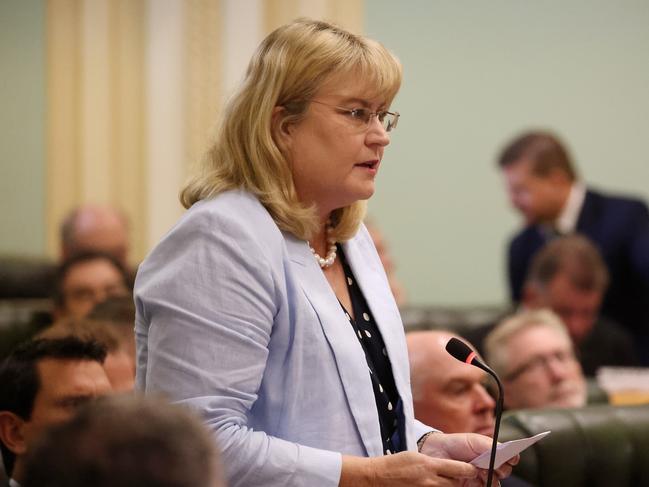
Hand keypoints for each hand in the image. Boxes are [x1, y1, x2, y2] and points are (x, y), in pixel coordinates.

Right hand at [340, 452, 477, 486]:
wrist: (379, 477)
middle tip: (461, 476)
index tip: (473, 469)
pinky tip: (435, 486)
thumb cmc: (396, 464)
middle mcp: (430, 480)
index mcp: (430, 465)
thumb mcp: (417, 457)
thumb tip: (451, 467)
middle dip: (460, 479)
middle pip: (457, 482)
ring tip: (443, 481)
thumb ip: (435, 463)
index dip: (469, 469)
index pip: (460, 469)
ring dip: (450, 486)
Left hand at [419, 432, 518, 485]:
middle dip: (501, 467)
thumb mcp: (475, 441)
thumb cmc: (457, 444)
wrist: (437, 452)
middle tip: (492, 463)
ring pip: (496, 483)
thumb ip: (492, 446)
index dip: (512, 458)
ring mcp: (482, 478)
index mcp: (493, 453)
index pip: (510, 458)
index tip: (511, 458)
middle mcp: (490, 466)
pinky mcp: (473, 486)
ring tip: (481, 470)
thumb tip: (510, 454)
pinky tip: (475, 478)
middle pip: (505, 472)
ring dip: (491, 477)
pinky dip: (483, 484)